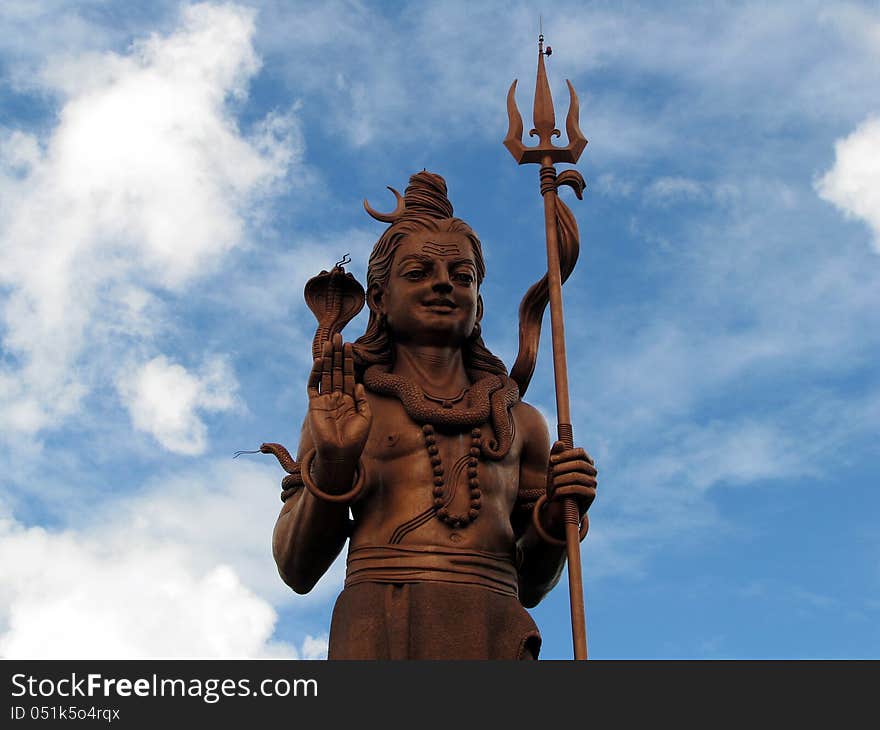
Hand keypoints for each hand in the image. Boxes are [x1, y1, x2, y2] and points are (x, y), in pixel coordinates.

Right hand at [307, 333, 371, 464]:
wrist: (341, 454)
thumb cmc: (356, 439)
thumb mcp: (366, 417)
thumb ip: (362, 399)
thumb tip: (357, 383)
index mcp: (349, 399)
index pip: (347, 375)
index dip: (348, 360)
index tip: (349, 345)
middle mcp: (336, 397)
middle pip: (335, 371)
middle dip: (337, 354)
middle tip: (338, 336)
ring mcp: (325, 400)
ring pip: (325, 374)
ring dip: (327, 358)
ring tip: (329, 342)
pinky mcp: (314, 405)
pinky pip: (314, 386)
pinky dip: (316, 373)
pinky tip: (321, 360)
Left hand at [547, 441, 596, 515]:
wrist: (561, 506)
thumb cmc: (558, 483)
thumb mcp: (554, 469)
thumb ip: (556, 455)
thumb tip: (559, 442)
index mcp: (585, 461)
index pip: (581, 452)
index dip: (566, 454)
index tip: (551, 460)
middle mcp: (592, 471)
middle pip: (580, 464)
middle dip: (562, 467)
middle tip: (551, 473)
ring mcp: (593, 483)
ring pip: (577, 476)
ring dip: (561, 479)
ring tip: (552, 485)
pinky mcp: (592, 494)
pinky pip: (578, 489)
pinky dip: (564, 490)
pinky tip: (556, 493)